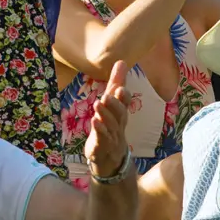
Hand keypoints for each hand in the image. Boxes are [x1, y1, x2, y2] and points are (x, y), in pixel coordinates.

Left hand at [84, 60, 131, 178]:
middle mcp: (118, 125)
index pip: (125, 104)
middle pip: (120, 115)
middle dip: (115, 105)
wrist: (111, 158)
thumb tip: (121, 61)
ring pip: (111, 127)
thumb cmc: (111, 126)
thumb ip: (116, 83)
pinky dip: (99, 130)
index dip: (123, 98)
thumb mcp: (112, 105)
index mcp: (121, 114)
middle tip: (108, 96)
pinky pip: (102, 139)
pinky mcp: (102, 147)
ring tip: (98, 104)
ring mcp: (111, 137)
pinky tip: (94, 121)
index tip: (121, 88)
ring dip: (105, 115)